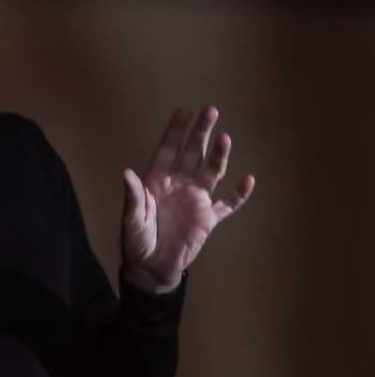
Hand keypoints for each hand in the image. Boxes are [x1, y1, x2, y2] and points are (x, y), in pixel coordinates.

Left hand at [122, 106, 255, 293]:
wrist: (152, 266)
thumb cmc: (136, 239)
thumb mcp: (131, 218)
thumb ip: (133, 197)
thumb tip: (126, 173)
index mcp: (157, 179)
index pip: (168, 149)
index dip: (176, 130)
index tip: (184, 110)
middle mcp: (179, 184)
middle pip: (193, 153)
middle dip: (201, 132)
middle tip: (211, 110)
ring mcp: (196, 199)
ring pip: (211, 171)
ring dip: (219, 155)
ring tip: (225, 138)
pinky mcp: (208, 217)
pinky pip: (227, 204)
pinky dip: (238, 194)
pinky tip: (248, 180)